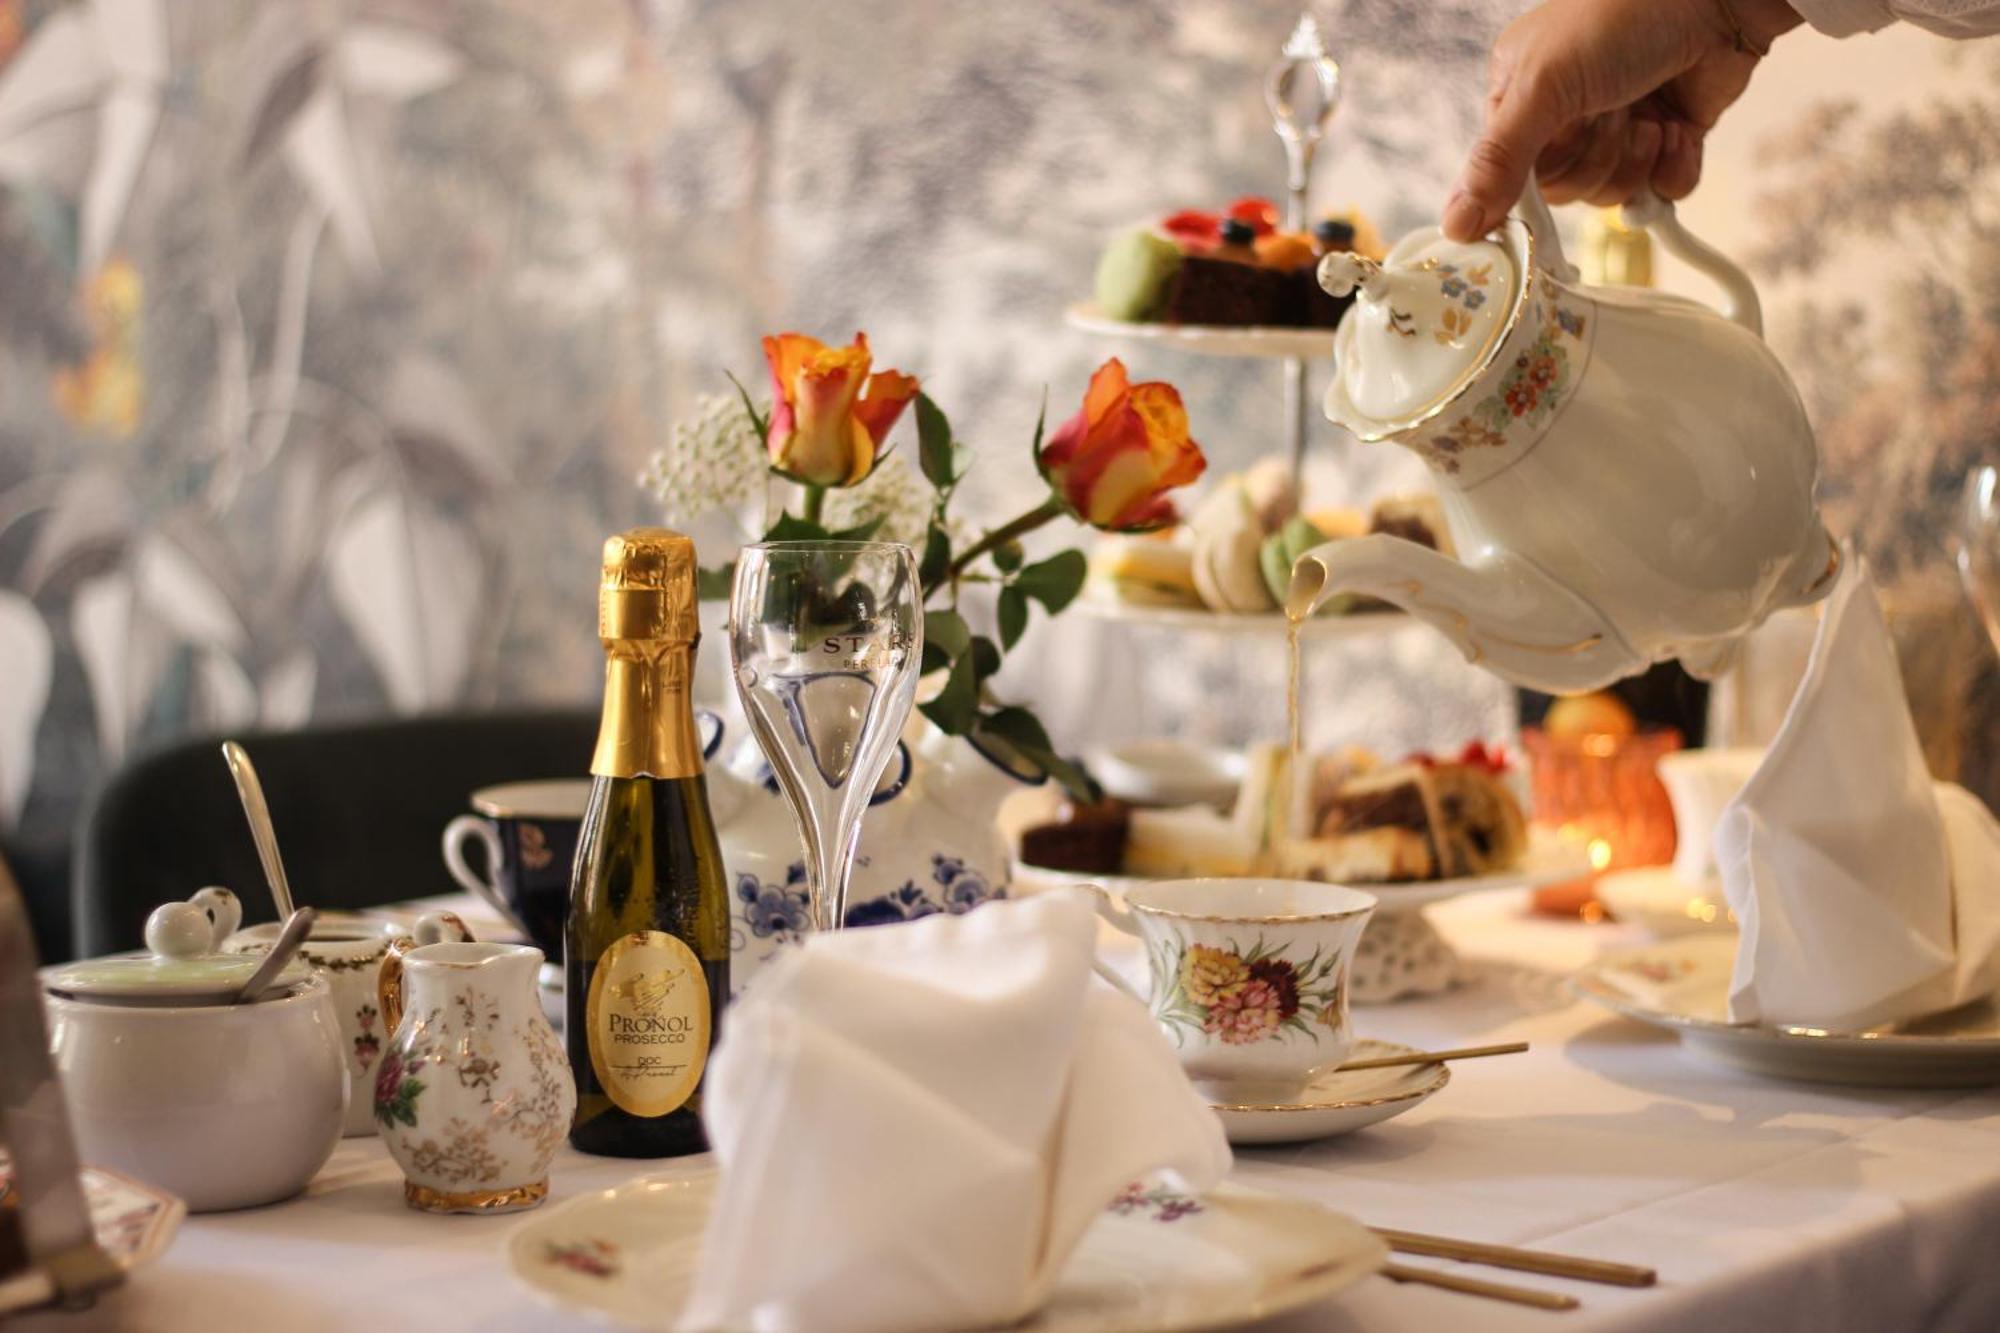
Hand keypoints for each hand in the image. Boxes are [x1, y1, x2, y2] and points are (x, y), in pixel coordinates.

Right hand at [1442, 0, 1801, 239]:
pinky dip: (1674, 168)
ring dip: (1635, 161)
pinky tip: (1677, 130)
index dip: (1526, 192)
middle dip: (1595, 160)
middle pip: (1564, 190)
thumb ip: (1499, 161)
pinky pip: (1661, 193)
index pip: (1509, 176)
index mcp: (1521, 97)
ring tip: (1648, 116)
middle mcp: (1565, 116)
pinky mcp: (1667, 139)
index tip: (1535, 209)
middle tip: (1612, 115)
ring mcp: (1618, 129)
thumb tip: (1454, 226)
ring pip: (1612, 195)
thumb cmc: (1622, 17)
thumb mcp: (1544, 86)